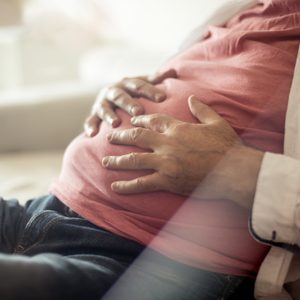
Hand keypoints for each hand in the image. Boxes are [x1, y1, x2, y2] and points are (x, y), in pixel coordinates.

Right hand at [84, 69, 176, 136]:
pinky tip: (92, 134)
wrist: (110, 94)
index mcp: (127, 83)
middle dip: (129, 103)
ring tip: (115, 123)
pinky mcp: (94, 113)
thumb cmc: (132, 91)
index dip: (150, 91)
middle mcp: (113, 91)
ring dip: (109, 115)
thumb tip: (173, 71)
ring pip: (104, 108)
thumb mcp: (143, 83)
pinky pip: (90, 120)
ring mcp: (102, 102)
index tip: (162, 98)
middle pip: (121, 96)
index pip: (139, 85)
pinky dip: (90, 126)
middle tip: (139, 111)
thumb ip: (156, 79)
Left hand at [102, 95, 242, 195]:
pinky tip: (114, 187)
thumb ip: (202, 109)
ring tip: (104, 161)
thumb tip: (192, 98)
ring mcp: (165, 163)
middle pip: (136, 138)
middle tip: (108, 137)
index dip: (140, 120)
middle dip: (120, 137)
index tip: (131, 121)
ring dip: (117, 161)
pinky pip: (142, 184)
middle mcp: (167, 144)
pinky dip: (127, 186)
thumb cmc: (227, 146)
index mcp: (177, 128)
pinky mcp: (167, 180)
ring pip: (134, 160)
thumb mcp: (216, 122)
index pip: (153, 121)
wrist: (232, 171)